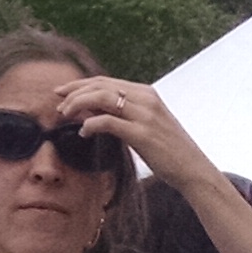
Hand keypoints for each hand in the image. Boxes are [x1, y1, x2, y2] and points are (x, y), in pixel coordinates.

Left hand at [53, 75, 214, 190]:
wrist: (194, 171)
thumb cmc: (171, 152)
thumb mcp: (148, 125)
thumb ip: (124, 114)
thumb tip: (92, 110)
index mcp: (147, 94)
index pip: (105, 81)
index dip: (80, 84)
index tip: (63, 92)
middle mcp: (146, 99)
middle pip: (99, 85)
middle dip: (74, 91)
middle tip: (57, 102)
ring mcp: (145, 115)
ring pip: (100, 98)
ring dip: (77, 104)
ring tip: (65, 114)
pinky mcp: (142, 133)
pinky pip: (107, 121)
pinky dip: (90, 124)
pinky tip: (83, 132)